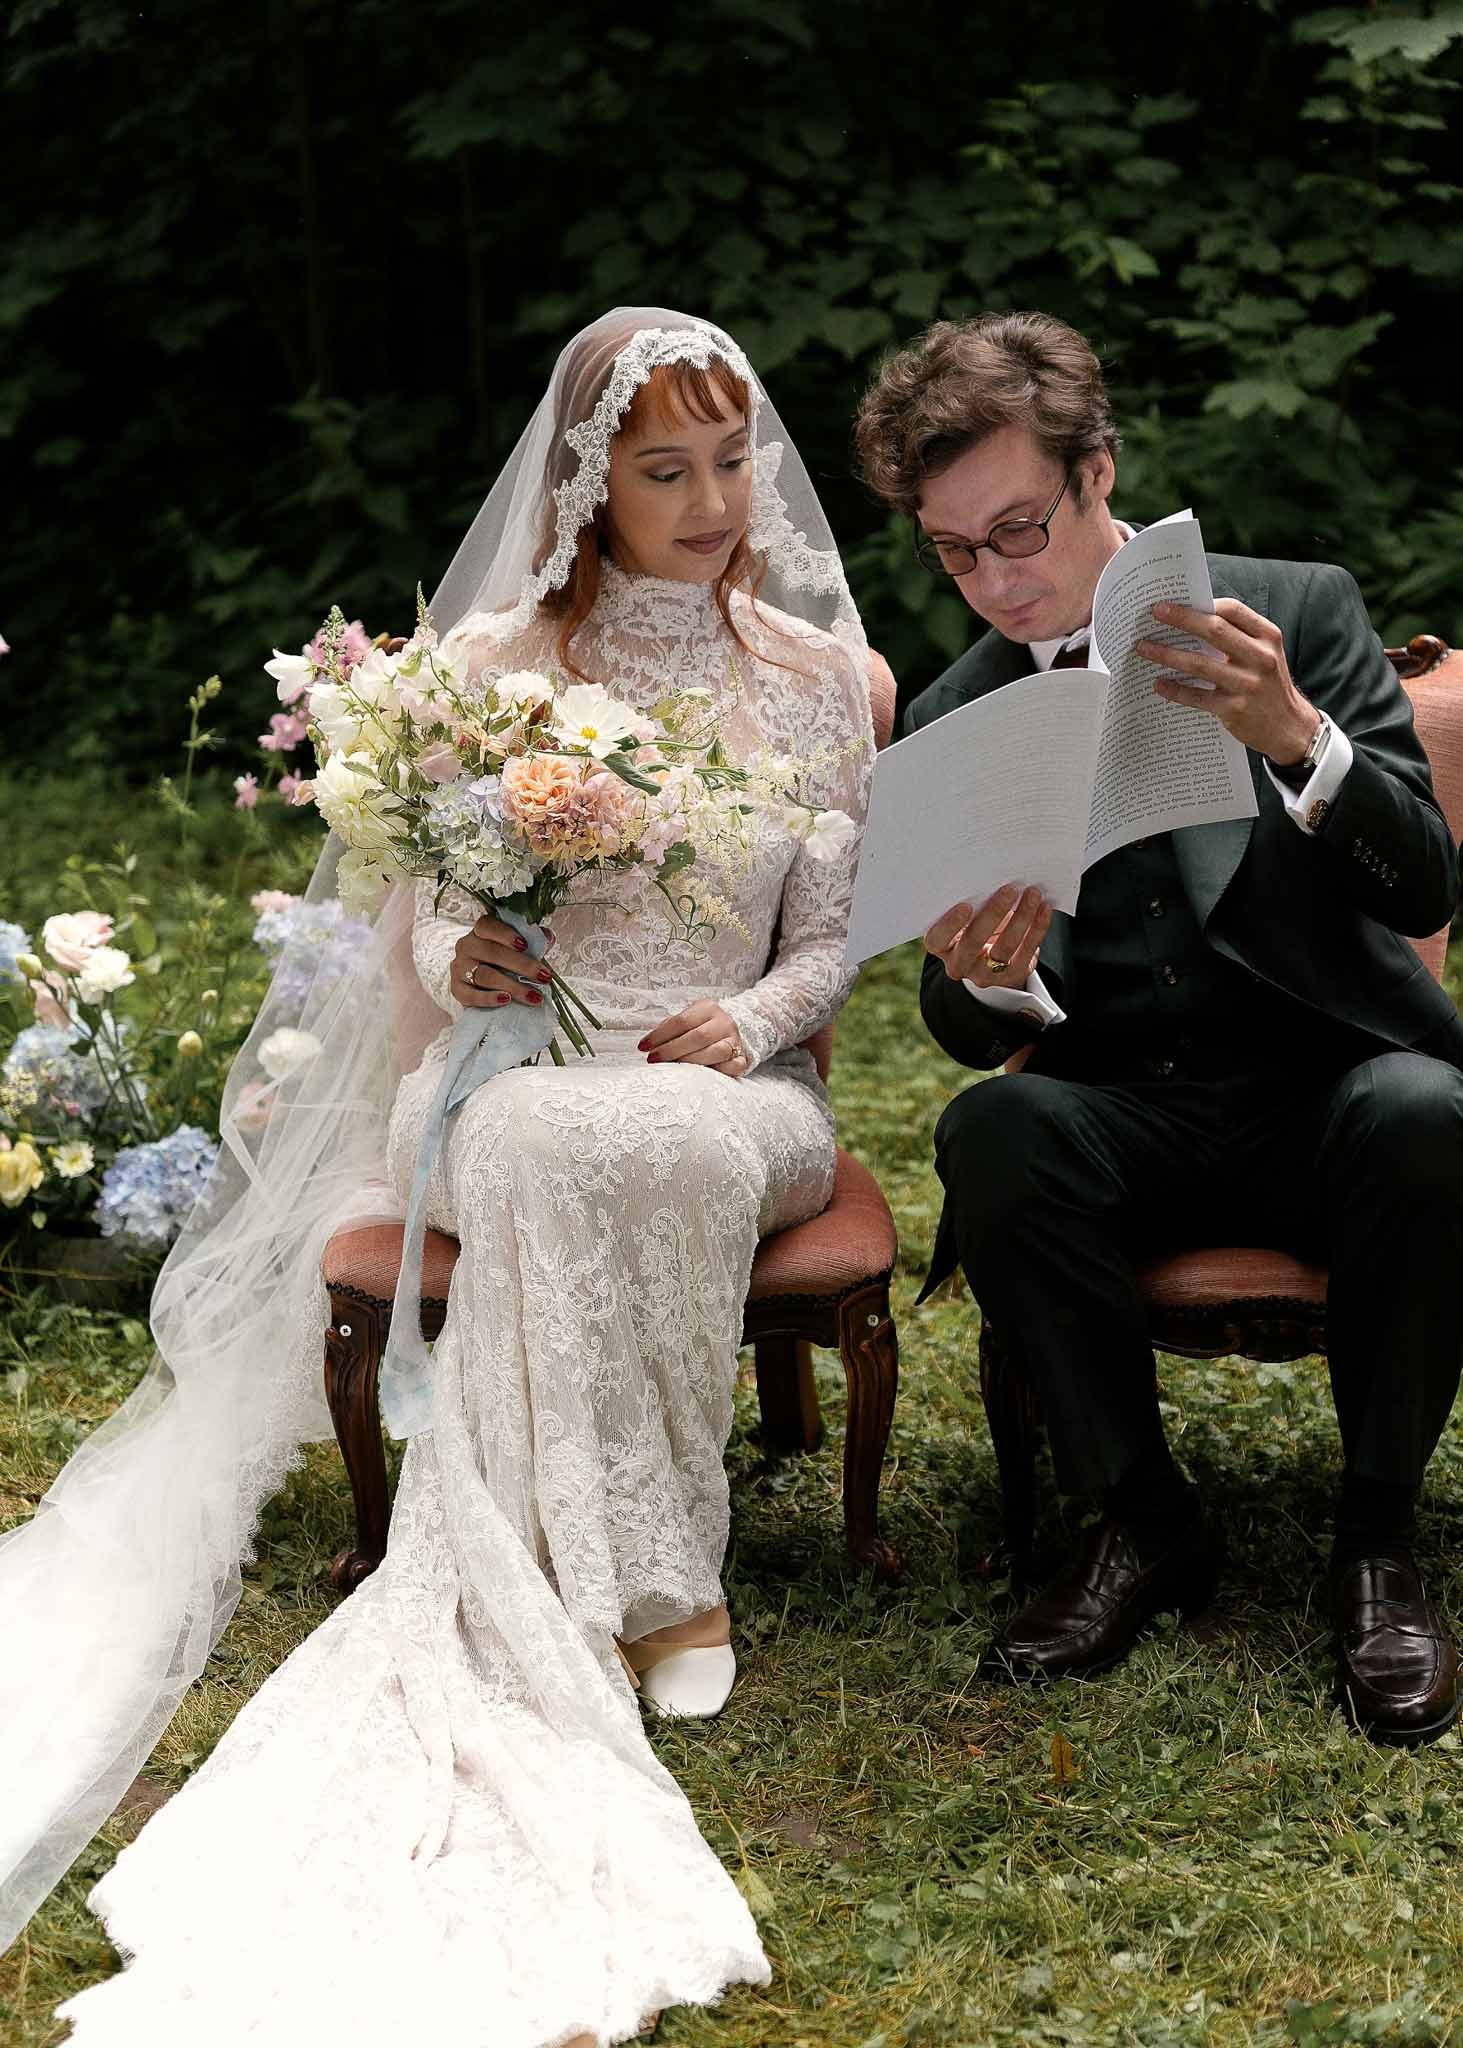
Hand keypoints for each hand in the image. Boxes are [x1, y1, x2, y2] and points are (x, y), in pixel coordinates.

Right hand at [450, 915, 553, 1008]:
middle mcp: (466, 945)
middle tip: (544, 977)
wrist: (483, 984)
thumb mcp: (519, 947)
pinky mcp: (456, 988)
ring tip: (534, 996)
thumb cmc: (505, 961)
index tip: (525, 945)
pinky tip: (506, 1000)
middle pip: (492, 952)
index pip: (488, 926)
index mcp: (481, 930)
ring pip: (485, 975)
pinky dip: (489, 999)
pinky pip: (470, 995)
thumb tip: (548, 937)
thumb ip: (533, 940)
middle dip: (522, 965)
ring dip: (512, 986)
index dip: (506, 934)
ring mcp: (459, 967)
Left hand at [639, 1000, 747, 1075]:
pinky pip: (731, 1067)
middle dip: (671, 1050)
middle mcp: (724, 1022)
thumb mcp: (686, 1021)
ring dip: (690, 1062)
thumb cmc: (700, 1029)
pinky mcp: (743, 1058)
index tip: (643, 1047)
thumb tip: (647, 1045)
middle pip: (698, 1036)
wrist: (731, 1034)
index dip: (660, 1035)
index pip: (681, 1021)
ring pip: (715, 1052)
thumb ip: (669, 1030)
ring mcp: (735, 1040)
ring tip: (672, 1068)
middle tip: (653, 1060)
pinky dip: (715, 1072)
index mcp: (708, 1008)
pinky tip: (699, 1075)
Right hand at [924, 885, 1051, 988]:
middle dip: (993, 914)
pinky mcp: (1012, 976)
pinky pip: (1027, 952)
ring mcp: (986, 974)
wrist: (991, 954)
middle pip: (973, 943)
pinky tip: (1044, 908)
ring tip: (1033, 894)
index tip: (965, 905)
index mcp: (942, 947)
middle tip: (1009, 889)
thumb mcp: (966, 916)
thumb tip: (991, 875)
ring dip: (1021, 917)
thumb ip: (971, 902)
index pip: (937, 940)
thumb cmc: (974, 923)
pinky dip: (1037, 928)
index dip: (949, 925)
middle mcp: (960, 964)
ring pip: (1004, 948)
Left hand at [1136, 598, 1320, 766]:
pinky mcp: (1233, 709)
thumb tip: (1194, 619)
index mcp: (1268, 637)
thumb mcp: (1266, 654)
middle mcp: (1260, 658)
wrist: (1289, 726)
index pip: (1233, 610)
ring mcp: (1247, 685)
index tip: (1177, 601)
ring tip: (1144, 648)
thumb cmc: (1269, 684)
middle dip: (1181, 619)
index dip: (1203, 604)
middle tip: (1155, 612)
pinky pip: (1196, 696)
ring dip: (1167, 654)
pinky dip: (1174, 689)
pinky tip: (1158, 683)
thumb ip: (1239, 637)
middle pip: (1214, 631)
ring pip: (1199, 664)